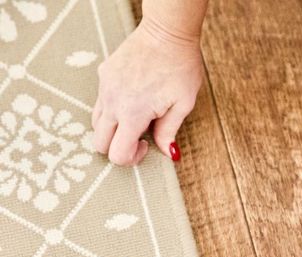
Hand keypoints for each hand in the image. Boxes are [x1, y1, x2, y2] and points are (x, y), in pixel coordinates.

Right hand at [92, 19, 202, 164]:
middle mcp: (113, 102)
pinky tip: (132, 101)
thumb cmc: (180, 67)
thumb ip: (169, 132)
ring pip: (96, 124)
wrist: (167, 31)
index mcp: (132, 113)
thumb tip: (167, 153)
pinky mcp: (103, 75)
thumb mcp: (182, 104)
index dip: (131, 158)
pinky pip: (100, 102)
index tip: (146, 146)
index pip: (117, 154)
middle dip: (117, 148)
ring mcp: (105, 87)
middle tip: (138, 138)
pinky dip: (111, 111)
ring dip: (113, 130)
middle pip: (99, 143)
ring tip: (136, 119)